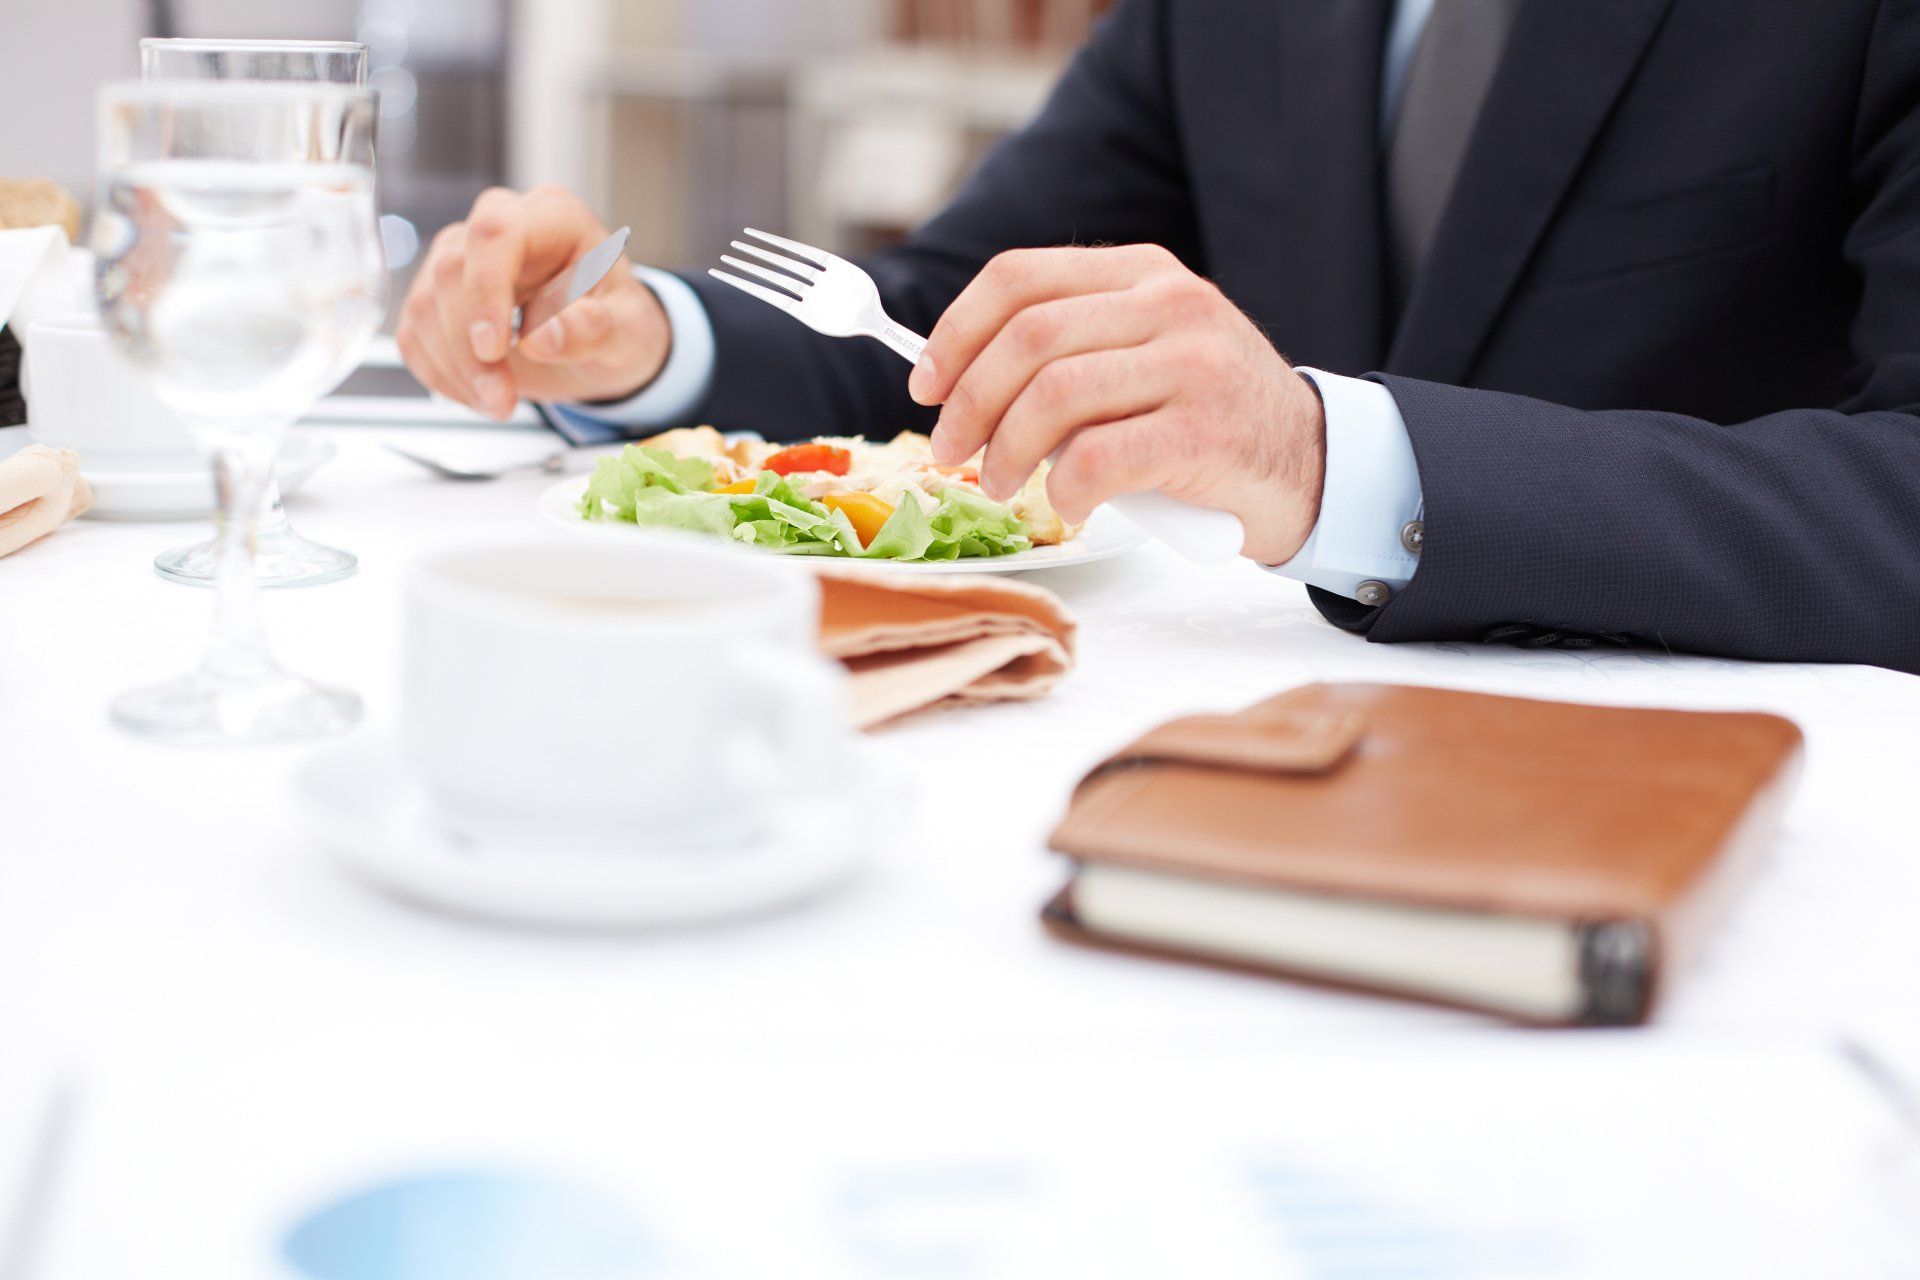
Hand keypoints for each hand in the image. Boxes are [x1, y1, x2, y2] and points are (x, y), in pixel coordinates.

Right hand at [395, 185, 669, 420]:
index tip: (492, 349)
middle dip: (469, 350)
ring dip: (456, 370)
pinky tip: (479, 394)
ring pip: (424, 306)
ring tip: (500, 403)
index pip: (496, 234)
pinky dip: (441, 375)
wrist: (600, 342)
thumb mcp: (630, 332)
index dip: (485, 291)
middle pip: (451, 273)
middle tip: (502, 401)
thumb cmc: (617, 323)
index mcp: (553, 216)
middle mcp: (498, 224)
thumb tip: (543, 338)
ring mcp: (459, 256)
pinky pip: (414, 335)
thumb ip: (595, 330)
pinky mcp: (436, 294)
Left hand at [907, 244, 1325, 563]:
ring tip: (1001, 484)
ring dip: (1007, 451)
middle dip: (969, 403)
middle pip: (1028, 337)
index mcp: (1142, 272)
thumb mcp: (1145, 355)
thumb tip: (955, 384)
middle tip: (951, 452)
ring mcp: (1194, 364)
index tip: (926, 385)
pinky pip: (1099, 457)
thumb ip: (1072, 350)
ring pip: (1055, 395)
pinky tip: (1068, 504)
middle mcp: (1170, 304)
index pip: (1020, 278)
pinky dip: (1064, 489)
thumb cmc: (1207, 419)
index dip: (955, 332)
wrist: (1312, 464)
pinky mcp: (1207, 432)